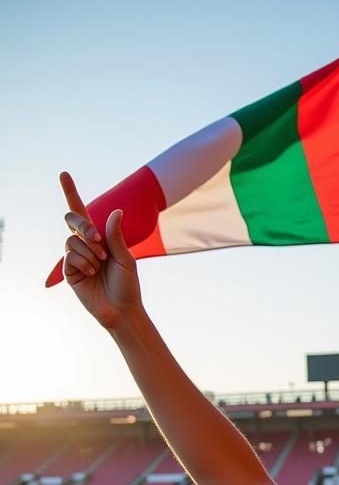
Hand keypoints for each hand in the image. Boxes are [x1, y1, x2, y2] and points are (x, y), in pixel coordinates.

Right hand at [59, 172, 141, 328]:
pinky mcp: (69, 272)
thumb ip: (115, 236)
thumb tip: (116, 211)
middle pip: (72, 220)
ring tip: (100, 265)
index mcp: (100, 238)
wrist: (123, 310)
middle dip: (83, 226)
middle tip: (97, 239)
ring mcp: (75, 257)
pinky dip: (84, 262)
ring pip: (71, 240)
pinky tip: (93, 273)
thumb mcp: (125, 257)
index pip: (82, 212)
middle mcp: (85, 245)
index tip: (63, 174)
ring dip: (89, 251)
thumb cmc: (128, 285)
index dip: (71, 193)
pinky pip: (70, 256)